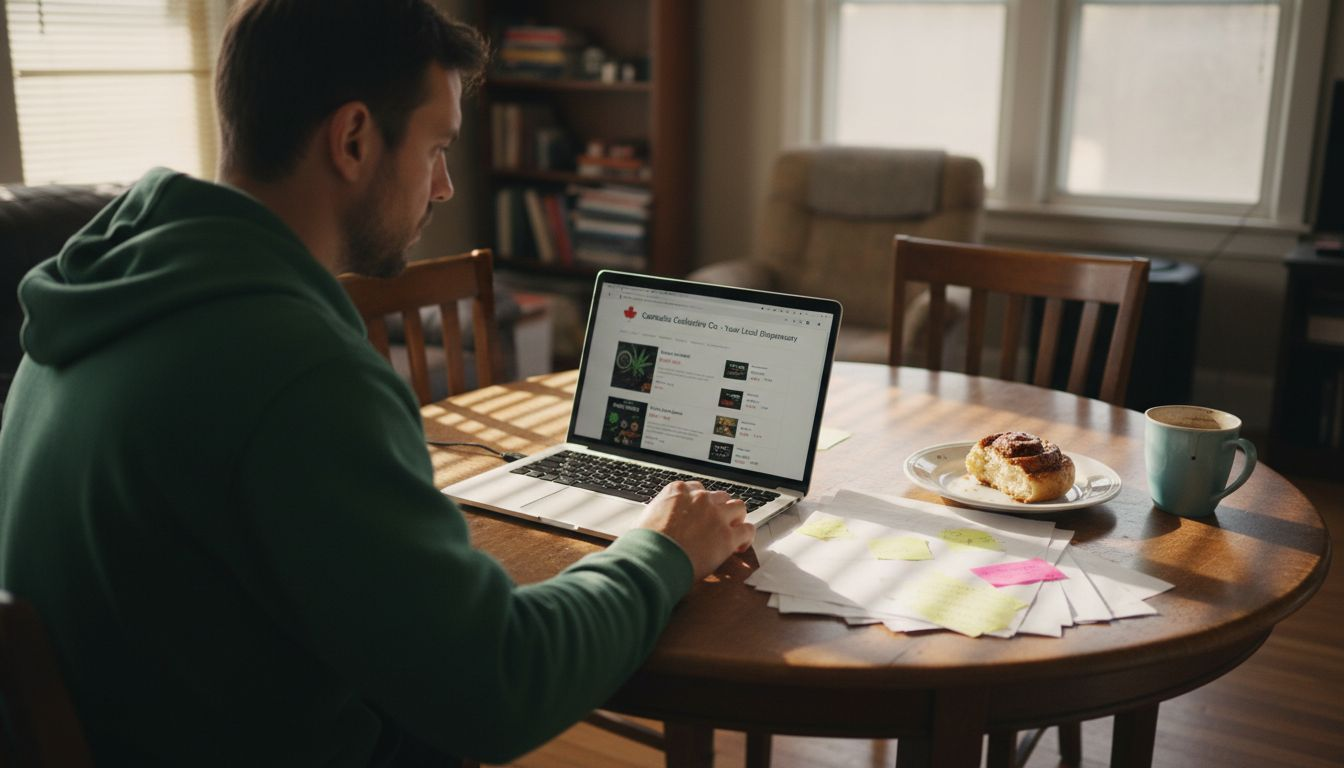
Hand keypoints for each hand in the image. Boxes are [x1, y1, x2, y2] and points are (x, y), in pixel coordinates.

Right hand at [636, 481, 753, 580]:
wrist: (653, 559)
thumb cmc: (645, 543)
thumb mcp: (647, 516)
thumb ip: (661, 511)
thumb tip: (662, 519)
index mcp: (678, 491)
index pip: (698, 489)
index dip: (701, 504)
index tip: (700, 514)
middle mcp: (700, 498)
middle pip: (719, 497)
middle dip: (718, 510)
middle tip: (714, 525)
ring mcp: (716, 515)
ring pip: (738, 507)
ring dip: (735, 518)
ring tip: (731, 531)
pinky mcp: (728, 536)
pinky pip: (748, 530)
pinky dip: (746, 537)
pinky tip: (739, 546)